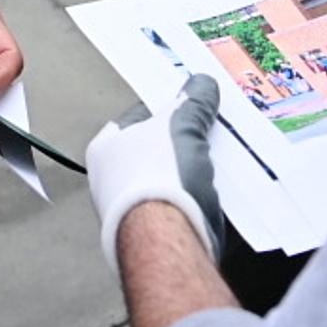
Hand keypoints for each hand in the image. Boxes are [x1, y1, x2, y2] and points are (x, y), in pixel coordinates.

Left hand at [84, 75, 226, 278]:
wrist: (168, 241)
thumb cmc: (159, 177)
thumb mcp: (180, 126)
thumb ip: (191, 104)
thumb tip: (201, 84)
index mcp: (105, 150)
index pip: (137, 118)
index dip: (165, 110)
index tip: (189, 106)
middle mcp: (111, 182)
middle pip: (155, 151)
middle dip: (183, 144)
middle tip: (211, 133)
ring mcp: (133, 212)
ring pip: (170, 181)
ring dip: (194, 174)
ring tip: (221, 162)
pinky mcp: (157, 236)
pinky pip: (181, 208)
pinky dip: (199, 201)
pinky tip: (219, 194)